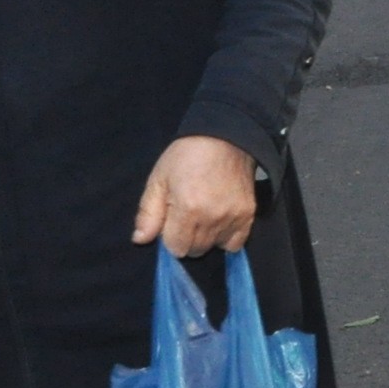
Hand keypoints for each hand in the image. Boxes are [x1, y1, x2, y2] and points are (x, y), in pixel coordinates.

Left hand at [134, 136, 257, 254]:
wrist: (225, 137)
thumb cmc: (186, 156)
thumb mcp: (159, 179)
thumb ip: (148, 212)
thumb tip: (140, 240)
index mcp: (187, 209)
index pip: (176, 247)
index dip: (170, 237)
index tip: (171, 221)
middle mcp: (212, 217)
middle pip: (195, 250)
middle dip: (187, 239)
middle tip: (186, 216)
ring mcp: (233, 217)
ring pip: (214, 247)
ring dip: (206, 238)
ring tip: (203, 215)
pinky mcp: (248, 215)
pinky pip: (235, 244)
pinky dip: (225, 238)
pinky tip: (219, 223)